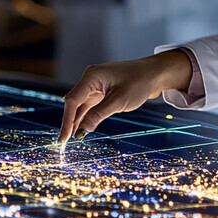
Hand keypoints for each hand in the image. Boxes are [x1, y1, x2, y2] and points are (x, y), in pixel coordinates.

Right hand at [59, 50, 193, 145]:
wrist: (154, 74)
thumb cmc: (139, 82)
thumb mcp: (118, 101)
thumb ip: (98, 115)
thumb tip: (81, 132)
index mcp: (91, 76)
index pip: (73, 100)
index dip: (66, 120)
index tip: (63, 138)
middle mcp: (90, 79)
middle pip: (74, 103)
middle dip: (69, 122)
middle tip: (64, 143)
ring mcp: (95, 85)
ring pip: (81, 105)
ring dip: (77, 121)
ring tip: (71, 139)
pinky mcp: (102, 91)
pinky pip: (90, 106)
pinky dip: (86, 117)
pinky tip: (82, 129)